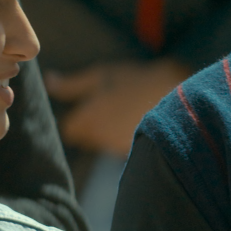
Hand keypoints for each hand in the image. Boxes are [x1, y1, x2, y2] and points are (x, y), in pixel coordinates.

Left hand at [45, 59, 192, 155]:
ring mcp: (118, 150)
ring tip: (129, 109)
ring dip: (112, 130)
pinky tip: (141, 120)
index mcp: (86, 120)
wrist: (181, 100)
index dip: (78, 116)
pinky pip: (124, 147)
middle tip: (111, 105)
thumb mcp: (102, 76)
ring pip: (106, 142)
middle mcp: (98, 140)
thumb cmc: (137, 82)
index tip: (90, 104)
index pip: (70, 128)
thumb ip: (71, 84)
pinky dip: (129, 137)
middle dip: (94, 125)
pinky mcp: (136, 155)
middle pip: (87, 138)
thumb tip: (48, 83)